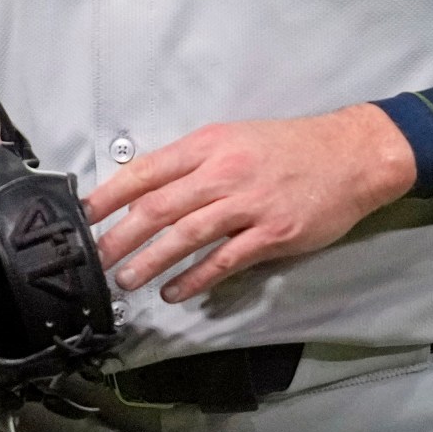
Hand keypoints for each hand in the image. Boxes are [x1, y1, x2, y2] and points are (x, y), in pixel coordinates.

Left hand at [83, 104, 417, 302]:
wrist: (350, 156)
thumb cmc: (287, 148)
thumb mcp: (233, 140)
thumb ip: (192, 166)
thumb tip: (146, 195)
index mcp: (208, 145)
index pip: (146, 170)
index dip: (110, 194)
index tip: (82, 214)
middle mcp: (223, 172)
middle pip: (158, 207)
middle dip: (120, 236)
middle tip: (94, 259)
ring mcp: (248, 204)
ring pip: (186, 236)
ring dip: (151, 261)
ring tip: (127, 280)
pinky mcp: (272, 233)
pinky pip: (225, 260)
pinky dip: (196, 278)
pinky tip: (176, 291)